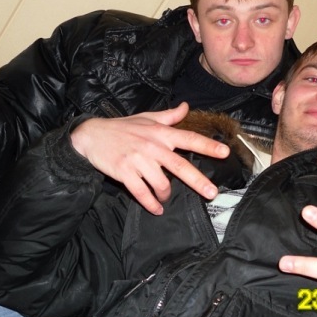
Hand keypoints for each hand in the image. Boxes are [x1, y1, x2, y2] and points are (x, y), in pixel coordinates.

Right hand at [70, 102, 229, 214]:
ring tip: (165, 198)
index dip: (208, 145)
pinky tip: (156, 209)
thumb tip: (186, 107)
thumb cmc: (122, 128)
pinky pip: (141, 192)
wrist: (91, 136)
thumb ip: (169, 116)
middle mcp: (152, 146)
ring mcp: (138, 160)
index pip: (188, 138)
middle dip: (198, 180)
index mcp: (160, 133)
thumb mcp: (146, 118)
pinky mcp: (124, 173)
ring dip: (166, 194)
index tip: (225, 152)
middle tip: (212, 193)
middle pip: (179, 165)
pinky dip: (151, 204)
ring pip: (161, 183)